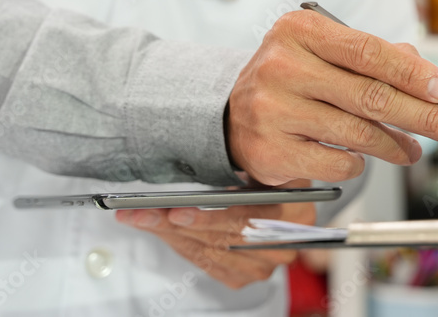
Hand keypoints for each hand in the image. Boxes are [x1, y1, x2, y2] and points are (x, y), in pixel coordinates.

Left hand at [116, 182, 315, 289]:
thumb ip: (252, 167)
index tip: (178, 211)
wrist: (280, 206)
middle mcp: (283, 246)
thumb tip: (215, 162)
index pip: (248, 219)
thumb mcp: (270, 164)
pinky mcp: (244, 277)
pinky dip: (179, 245)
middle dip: (177, 225)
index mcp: (296, 214)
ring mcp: (263, 266)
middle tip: (145, 213)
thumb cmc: (270, 178)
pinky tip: (160, 229)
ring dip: (170, 235)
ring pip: (209, 252)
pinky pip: (206, 263)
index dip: (211, 217)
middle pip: (222, 239)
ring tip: (141, 217)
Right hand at [227, 10, 437, 184]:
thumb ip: (376, 59)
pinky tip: (360, 158)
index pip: (368, 51)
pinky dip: (359, 164)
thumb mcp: (325, 53)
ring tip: (413, 150)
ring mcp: (273, 110)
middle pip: (371, 96)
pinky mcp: (271, 151)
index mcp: (299, 30)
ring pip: (358, 134)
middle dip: (424, 116)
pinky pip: (337, 163)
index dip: (413, 73)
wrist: (233, 116)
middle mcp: (282, 66)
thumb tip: (431, 81)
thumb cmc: (294, 80)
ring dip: (397, 146)